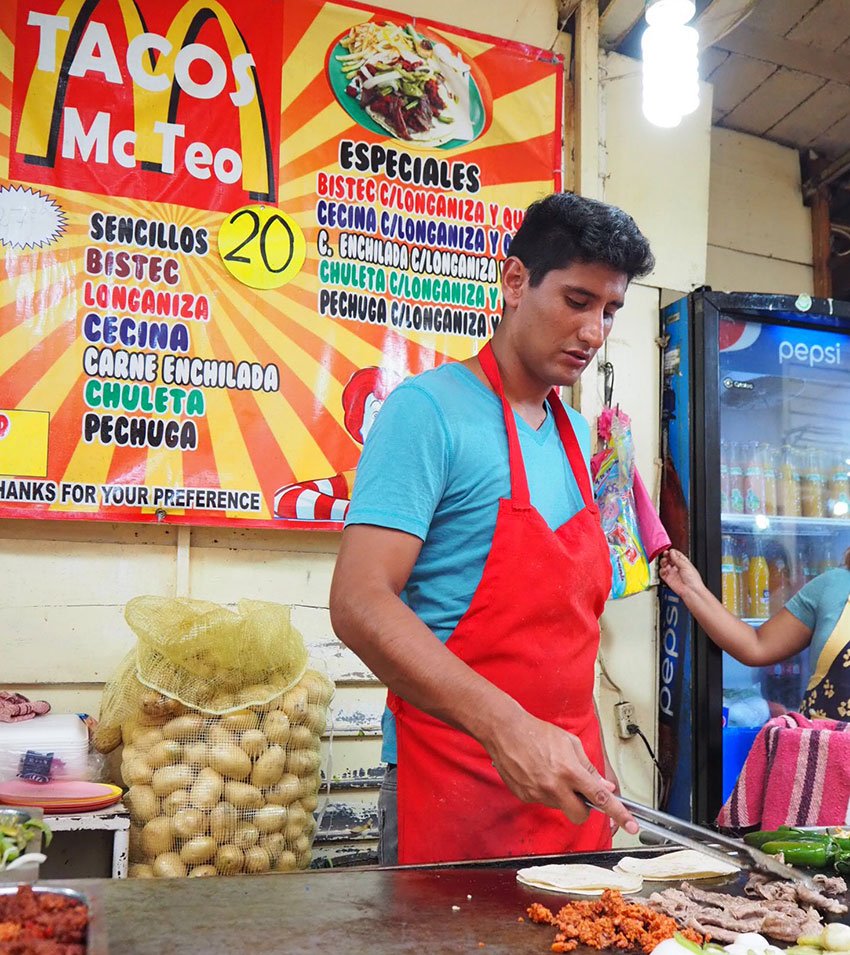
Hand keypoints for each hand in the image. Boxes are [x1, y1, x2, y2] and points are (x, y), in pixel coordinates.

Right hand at [483, 709, 638, 834]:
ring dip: (562, 796)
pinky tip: (538, 775)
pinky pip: (543, 802)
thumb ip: (588, 768)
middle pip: (580, 815)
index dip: (619, 813)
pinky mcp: (525, 797)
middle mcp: (555, 787)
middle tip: (579, 792)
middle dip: (584, 808)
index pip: (600, 798)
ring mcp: (539, 794)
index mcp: (570, 771)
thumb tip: (604, 786)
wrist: (506, 732)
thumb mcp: (570, 743)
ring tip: (551, 772)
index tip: (630, 824)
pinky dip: (545, 792)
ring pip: (561, 807)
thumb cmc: (537, 733)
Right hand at [658, 548, 704, 597]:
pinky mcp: (668, 579)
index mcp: (684, 563)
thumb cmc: (693, 580)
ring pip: (665, 565)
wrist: (691, 591)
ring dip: (663, 562)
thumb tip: (672, 552)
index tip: (669, 550)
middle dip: (667, 556)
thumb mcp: (686, 566)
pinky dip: (662, 570)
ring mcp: (673, 573)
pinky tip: (664, 570)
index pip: (676, 555)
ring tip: (664, 562)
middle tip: (665, 554)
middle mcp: (678, 568)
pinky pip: (662, 573)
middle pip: (669, 559)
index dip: (672, 552)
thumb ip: (677, 559)